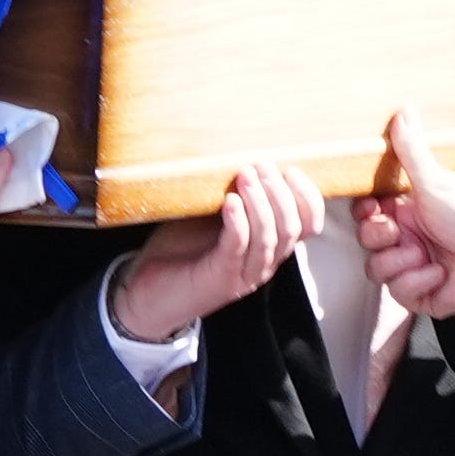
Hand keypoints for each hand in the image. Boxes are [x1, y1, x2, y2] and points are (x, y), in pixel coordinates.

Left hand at [112, 162, 323, 338]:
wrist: (145, 297)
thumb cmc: (178, 254)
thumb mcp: (209, 219)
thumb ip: (231, 198)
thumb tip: (237, 158)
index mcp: (268, 248)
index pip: (309, 225)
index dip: (307, 196)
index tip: (290, 169)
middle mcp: (263, 264)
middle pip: (291, 227)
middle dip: (280, 191)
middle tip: (261, 166)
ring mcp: (244, 275)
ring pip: (269, 237)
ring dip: (260, 201)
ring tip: (245, 175)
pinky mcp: (220, 279)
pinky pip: (238, 247)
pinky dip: (238, 221)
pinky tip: (230, 201)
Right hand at [356, 108, 454, 316]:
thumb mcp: (438, 181)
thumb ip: (412, 150)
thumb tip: (404, 111)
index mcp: (412, 213)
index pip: (368, 215)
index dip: (365, 214)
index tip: (374, 208)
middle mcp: (410, 240)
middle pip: (367, 242)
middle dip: (380, 237)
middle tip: (398, 232)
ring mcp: (414, 268)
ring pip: (377, 269)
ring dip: (402, 261)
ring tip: (428, 255)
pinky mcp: (421, 294)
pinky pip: (399, 291)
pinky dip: (418, 282)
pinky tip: (440, 273)